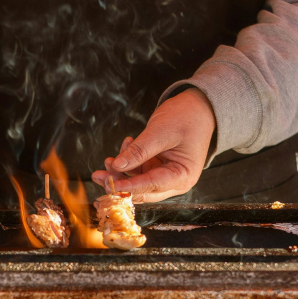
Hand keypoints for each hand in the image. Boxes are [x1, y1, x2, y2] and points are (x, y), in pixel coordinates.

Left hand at [91, 88, 215, 202]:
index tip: (108, 185)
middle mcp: (175, 182)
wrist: (199, 107)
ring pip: (137, 183)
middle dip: (119, 184)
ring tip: (108, 159)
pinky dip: (129, 163)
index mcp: (182, 176)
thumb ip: (139, 150)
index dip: (128, 187)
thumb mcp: (161, 132)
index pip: (150, 186)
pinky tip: (126, 146)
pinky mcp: (159, 169)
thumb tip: (117, 165)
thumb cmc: (187, 117)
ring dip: (121, 173)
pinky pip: (139, 172)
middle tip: (98, 175)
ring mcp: (166, 176)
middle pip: (142, 191)